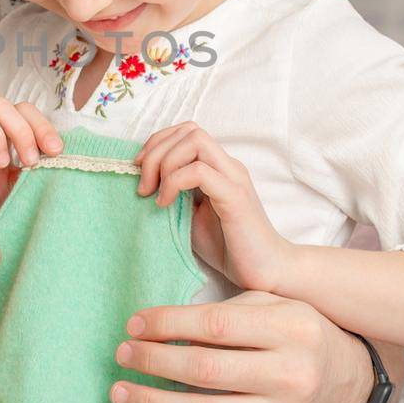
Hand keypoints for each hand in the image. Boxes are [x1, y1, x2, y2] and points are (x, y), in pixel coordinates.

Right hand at [0, 96, 62, 226]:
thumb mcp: (19, 186)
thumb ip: (35, 170)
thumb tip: (62, 159)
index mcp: (2, 131)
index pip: (23, 109)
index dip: (41, 124)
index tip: (55, 151)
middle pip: (0, 103)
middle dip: (20, 130)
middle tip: (30, 162)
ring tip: (2, 163)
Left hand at [107, 292, 377, 402]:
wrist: (349, 388)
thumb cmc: (301, 337)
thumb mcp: (277, 306)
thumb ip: (228, 313)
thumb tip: (163, 330)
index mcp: (291, 330)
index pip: (215, 326)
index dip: (167, 324)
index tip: (134, 324)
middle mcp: (289, 376)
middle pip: (204, 371)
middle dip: (153, 362)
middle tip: (122, 355)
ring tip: (119, 392)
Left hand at [136, 121, 292, 292]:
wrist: (264, 272)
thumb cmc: (227, 246)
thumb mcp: (190, 216)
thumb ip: (174, 194)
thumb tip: (143, 182)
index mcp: (218, 167)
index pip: (187, 132)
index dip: (158, 143)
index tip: (139, 170)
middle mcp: (228, 166)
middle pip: (189, 130)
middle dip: (156, 150)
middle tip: (143, 185)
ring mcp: (233, 178)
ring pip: (196, 141)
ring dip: (164, 162)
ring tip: (153, 193)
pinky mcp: (235, 196)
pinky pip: (200, 171)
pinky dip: (174, 183)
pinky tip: (165, 205)